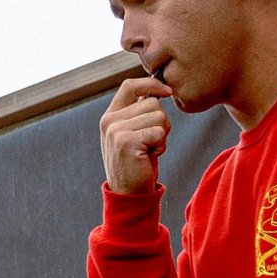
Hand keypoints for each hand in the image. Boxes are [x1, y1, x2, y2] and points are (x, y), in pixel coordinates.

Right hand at [101, 75, 170, 193]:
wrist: (129, 193)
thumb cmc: (138, 163)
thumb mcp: (135, 133)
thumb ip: (139, 112)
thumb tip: (160, 89)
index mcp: (110, 116)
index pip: (130, 85)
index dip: (152, 84)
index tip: (167, 92)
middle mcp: (109, 121)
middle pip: (152, 102)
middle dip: (162, 121)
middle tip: (152, 141)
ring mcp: (115, 131)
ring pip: (158, 115)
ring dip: (162, 133)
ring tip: (150, 149)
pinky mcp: (125, 142)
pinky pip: (158, 131)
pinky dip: (161, 145)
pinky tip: (149, 156)